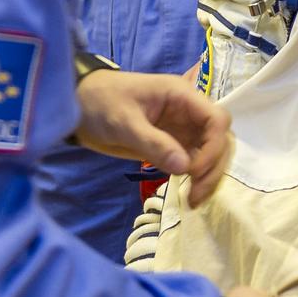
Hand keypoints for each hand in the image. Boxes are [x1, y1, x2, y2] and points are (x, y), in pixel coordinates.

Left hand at [74, 69, 231, 202]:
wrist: (77, 105)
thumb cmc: (100, 103)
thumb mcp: (124, 122)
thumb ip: (154, 143)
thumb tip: (185, 168)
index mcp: (182, 96)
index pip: (216, 120)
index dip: (213, 146)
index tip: (193, 171)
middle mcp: (189, 113)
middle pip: (220, 139)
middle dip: (213, 167)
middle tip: (196, 194)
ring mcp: (183, 130)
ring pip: (212, 153)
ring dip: (209, 177)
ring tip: (194, 200)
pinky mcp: (174, 145)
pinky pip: (195, 162)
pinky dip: (197, 179)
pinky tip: (189, 195)